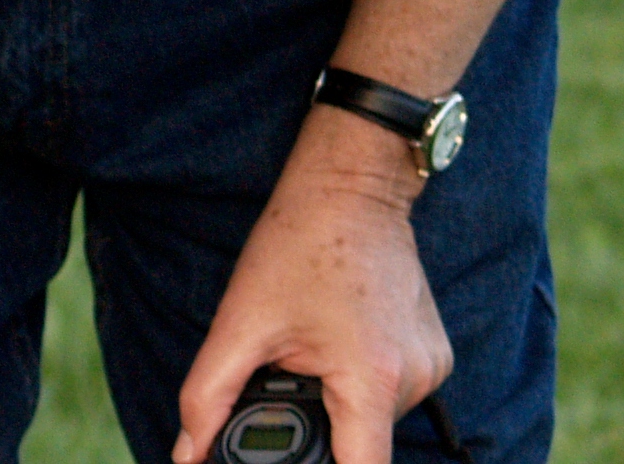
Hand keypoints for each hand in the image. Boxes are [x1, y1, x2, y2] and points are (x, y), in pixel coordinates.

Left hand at [172, 110, 452, 463]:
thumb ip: (209, 396)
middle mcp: (416, 381)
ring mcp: (432, 369)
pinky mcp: (434, 355)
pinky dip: (357, 385)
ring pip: (374, 420)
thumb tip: (189, 454)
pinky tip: (334, 343)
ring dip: (337, 405)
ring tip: (309, 351)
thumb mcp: (241, 321)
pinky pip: (390, 393)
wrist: (350, 186)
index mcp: (373, 379)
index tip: (294, 457)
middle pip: (360, 445)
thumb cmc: (298, 244)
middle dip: (318, 430)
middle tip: (284, 381)